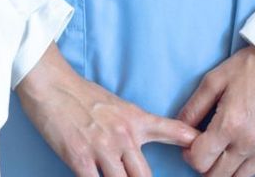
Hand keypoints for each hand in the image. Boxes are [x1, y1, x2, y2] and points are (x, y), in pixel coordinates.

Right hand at [16, 42, 198, 176]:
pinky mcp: (79, 158)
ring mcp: (102, 149)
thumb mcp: (121, 106)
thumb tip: (149, 140)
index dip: (190, 142)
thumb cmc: (84, 96)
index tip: (201, 150)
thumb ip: (138, 124)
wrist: (54, 87)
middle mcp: (124, 136)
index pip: (173, 131)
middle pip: (145, 175)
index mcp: (136, 120)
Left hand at [175, 44, 254, 176]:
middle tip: (206, 146)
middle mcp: (249, 141)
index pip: (200, 161)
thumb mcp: (214, 80)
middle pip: (216, 175)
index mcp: (230, 124)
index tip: (192, 144)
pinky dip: (248, 166)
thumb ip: (193, 108)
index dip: (189, 154)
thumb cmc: (249, 67)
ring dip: (226, 168)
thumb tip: (179, 131)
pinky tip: (243, 149)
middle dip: (205, 164)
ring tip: (224, 148)